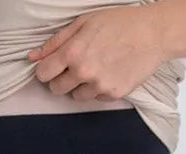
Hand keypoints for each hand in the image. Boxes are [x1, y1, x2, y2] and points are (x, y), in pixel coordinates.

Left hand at [27, 5, 167, 101]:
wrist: (153, 33)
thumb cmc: (118, 22)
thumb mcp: (83, 23)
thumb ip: (55, 42)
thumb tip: (32, 57)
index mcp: (72, 53)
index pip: (42, 74)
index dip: (45, 69)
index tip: (52, 66)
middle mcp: (83, 72)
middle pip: (56, 89)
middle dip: (61, 78)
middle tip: (75, 66)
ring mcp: (99, 85)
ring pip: (76, 96)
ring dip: (80, 86)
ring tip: (94, 68)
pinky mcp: (114, 94)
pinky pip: (95, 98)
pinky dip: (98, 89)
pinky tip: (108, 72)